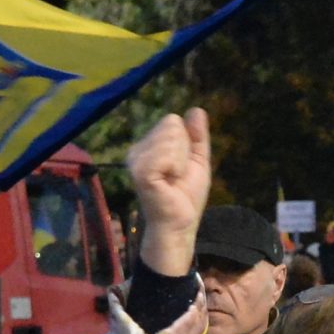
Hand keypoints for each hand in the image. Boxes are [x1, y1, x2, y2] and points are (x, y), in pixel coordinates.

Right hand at [127, 107, 211, 273]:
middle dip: (184, 150)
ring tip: (172, 179)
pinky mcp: (140, 171)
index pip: (172, 121)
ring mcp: (135, 159)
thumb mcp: (197, 161)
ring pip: (170, 135)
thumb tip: (196, 109)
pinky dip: (176, 166)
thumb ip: (197, 136)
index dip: (186, 144)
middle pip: (171, 123)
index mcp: (147, 146)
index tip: (180, 168)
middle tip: (176, 175)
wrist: (179, 224)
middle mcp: (137, 150)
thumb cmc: (186, 196)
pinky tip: (168, 181)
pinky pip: (166, 152)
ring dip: (181, 160)